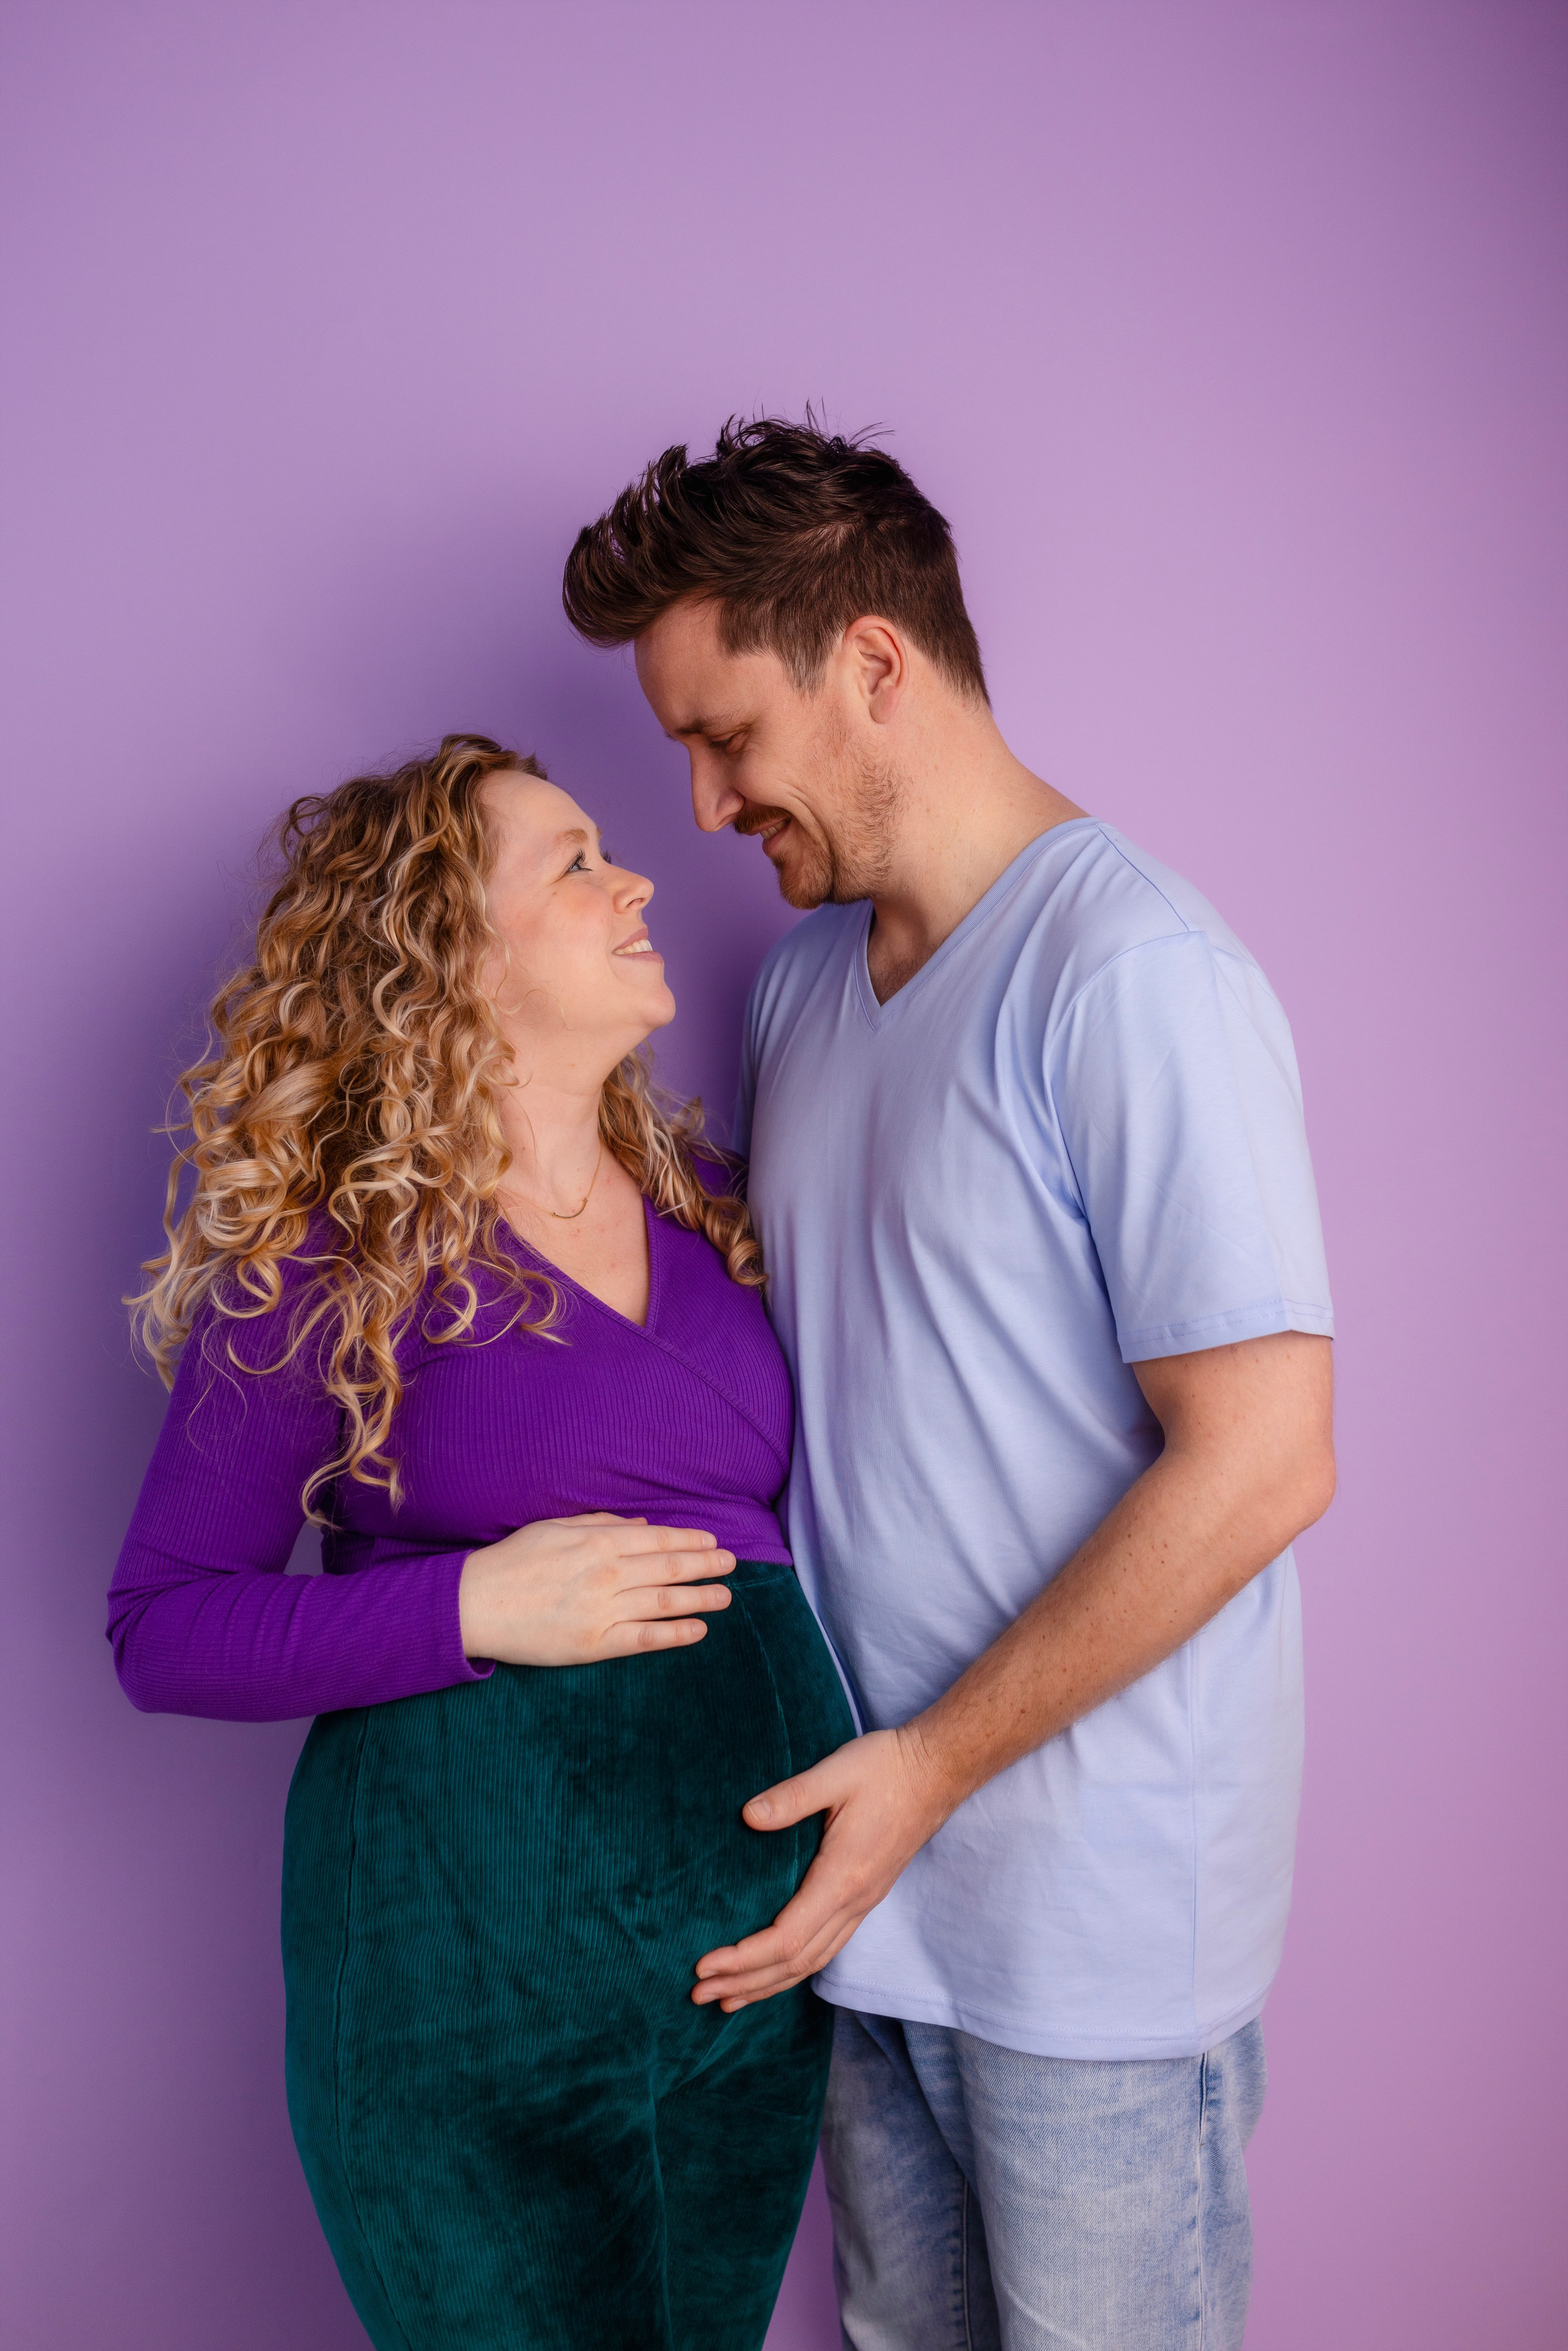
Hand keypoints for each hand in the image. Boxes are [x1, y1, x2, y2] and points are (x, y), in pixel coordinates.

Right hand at [458, 1512, 734, 1666]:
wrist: (476, 1603)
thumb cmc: (513, 1560)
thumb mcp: (556, 1527)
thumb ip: (601, 1522)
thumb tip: (643, 1523)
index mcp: (598, 1541)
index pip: (657, 1539)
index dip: (689, 1541)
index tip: (712, 1542)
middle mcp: (608, 1573)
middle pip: (669, 1568)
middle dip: (706, 1565)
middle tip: (732, 1564)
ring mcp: (603, 1610)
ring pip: (664, 1602)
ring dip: (700, 1598)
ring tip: (726, 1596)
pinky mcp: (595, 1644)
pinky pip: (645, 1639)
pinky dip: (675, 1634)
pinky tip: (698, 1630)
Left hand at [691, 1724, 957, 2011]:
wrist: (936, 1771)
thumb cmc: (885, 1768)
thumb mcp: (834, 1772)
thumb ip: (790, 1797)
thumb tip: (747, 1816)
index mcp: (842, 1878)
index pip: (786, 1939)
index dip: (742, 1959)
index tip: (704, 1966)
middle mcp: (854, 1901)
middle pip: (794, 1962)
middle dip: (744, 1983)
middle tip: (698, 1994)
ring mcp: (863, 1903)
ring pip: (812, 1962)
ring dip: (768, 1984)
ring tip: (728, 1999)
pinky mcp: (866, 1896)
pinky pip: (826, 1948)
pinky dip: (794, 1969)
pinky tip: (775, 1971)